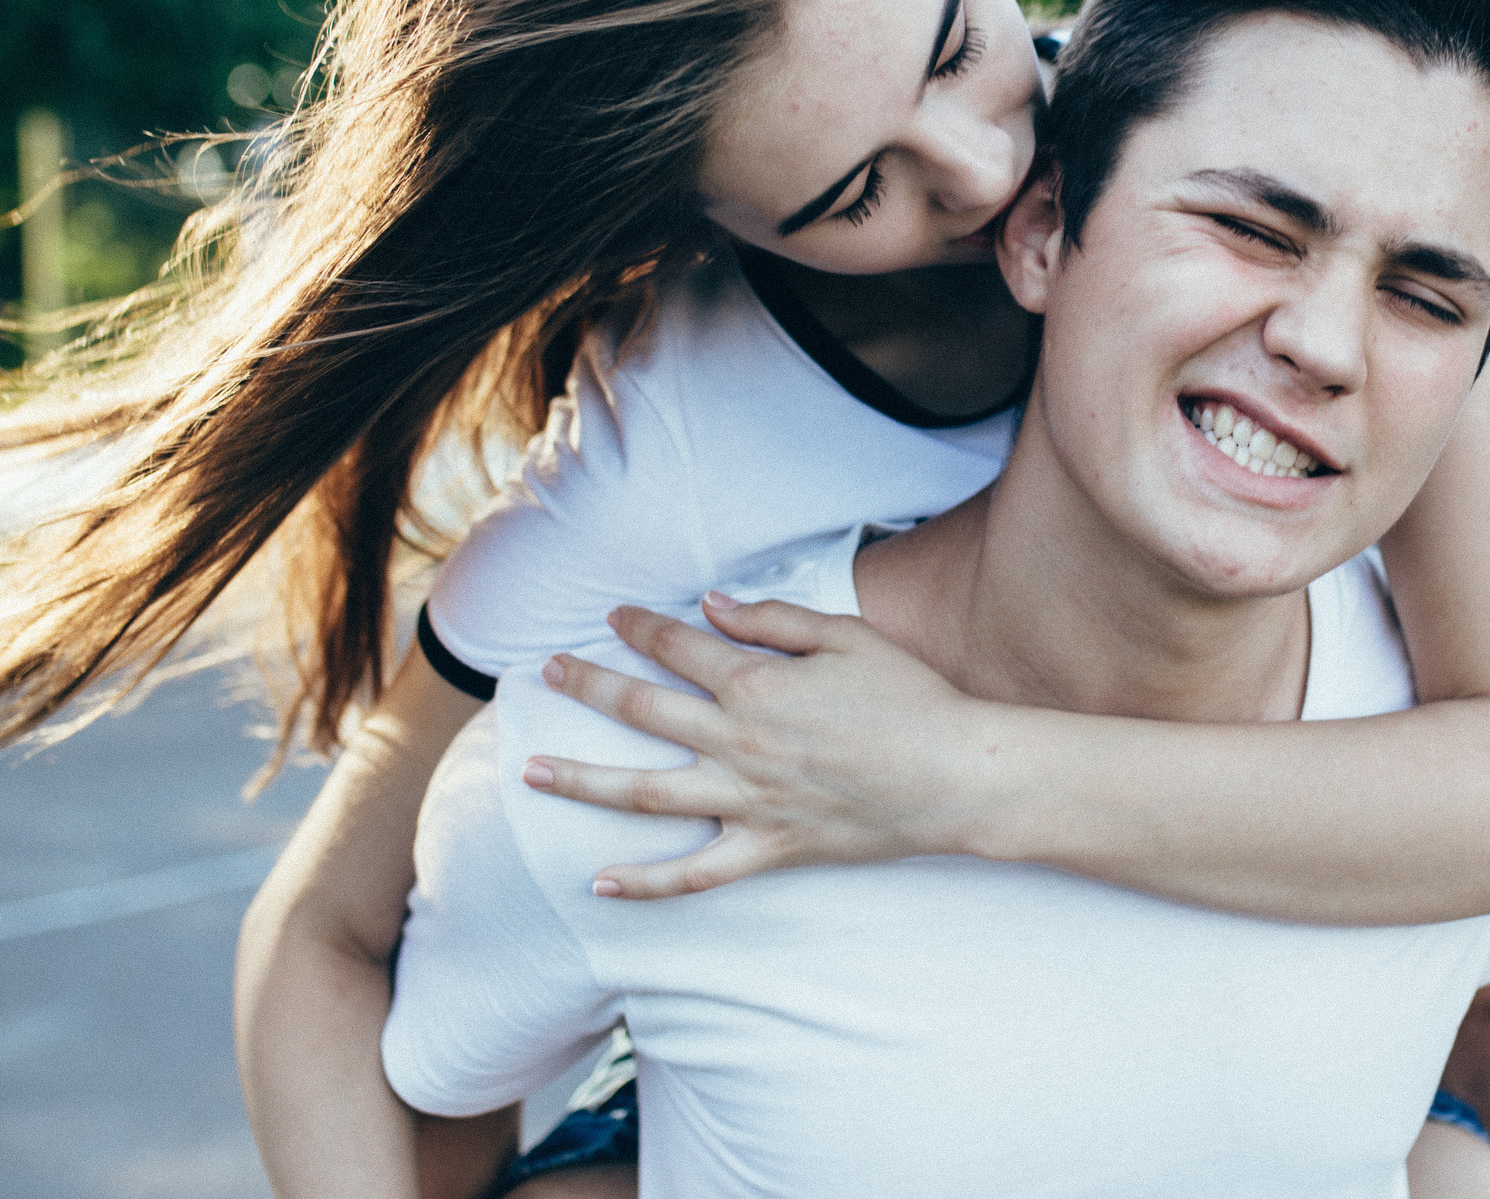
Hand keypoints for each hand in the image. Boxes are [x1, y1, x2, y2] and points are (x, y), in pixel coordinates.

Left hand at [523, 594, 996, 898]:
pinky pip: (695, 875)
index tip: (612, 616)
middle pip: (642, 711)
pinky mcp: (768, 849)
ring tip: (532, 774)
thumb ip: (773, 618)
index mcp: (757, 685)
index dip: (639, 628)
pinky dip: (644, 884)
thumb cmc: (910, 699)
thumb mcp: (846, 637)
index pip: (678, 648)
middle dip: (588, 686)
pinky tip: (598, 884)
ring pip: (645, 796)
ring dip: (582, 782)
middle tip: (546, 672)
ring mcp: (748, 802)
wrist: (956, 775)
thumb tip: (710, 604)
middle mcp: (738, 743)